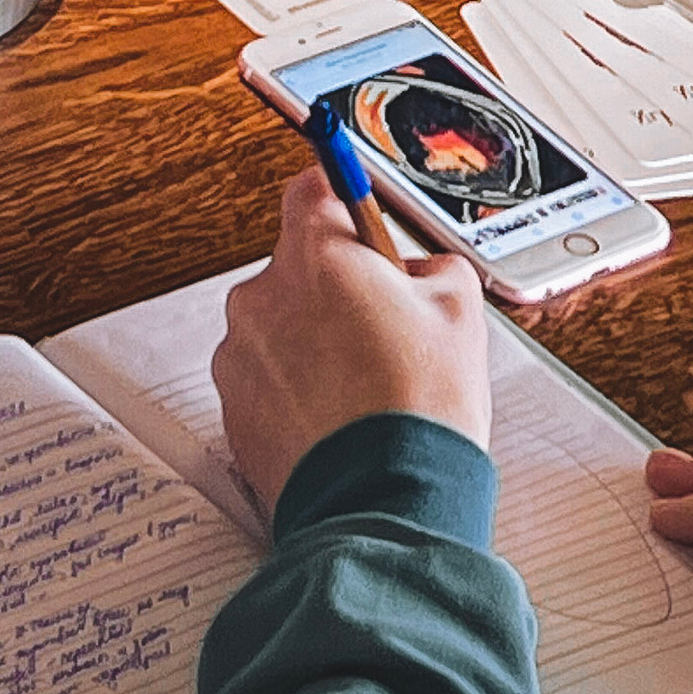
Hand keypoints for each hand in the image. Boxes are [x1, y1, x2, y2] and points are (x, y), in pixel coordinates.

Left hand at [213, 170, 492, 521]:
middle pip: (298, 267)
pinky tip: (341, 419)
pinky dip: (296, 392)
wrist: (384, 506)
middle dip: (337, 288)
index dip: (340, 195)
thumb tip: (416, 271)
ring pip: (281, 328)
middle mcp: (261, 298)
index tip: (354, 205)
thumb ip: (431, 266)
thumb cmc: (420, 409)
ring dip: (314, 343)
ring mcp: (240, 359)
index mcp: (314, 256)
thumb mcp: (460, 310)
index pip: (310, 188)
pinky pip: (266, 382)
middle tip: (386, 326)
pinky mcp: (233, 413)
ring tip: (366, 387)